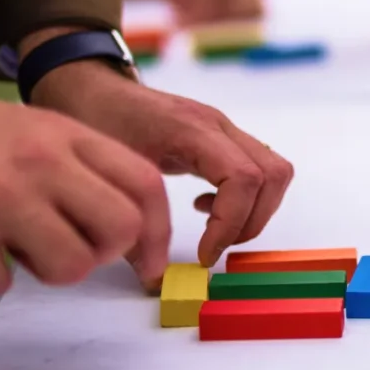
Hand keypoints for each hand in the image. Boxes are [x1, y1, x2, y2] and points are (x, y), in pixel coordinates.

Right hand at [0, 86, 168, 296]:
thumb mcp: (47, 133)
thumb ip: (89, 170)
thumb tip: (132, 231)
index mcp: (73, 137)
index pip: (145, 182)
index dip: (159, 229)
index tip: (152, 262)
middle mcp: (47, 162)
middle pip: (121, 227)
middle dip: (106, 253)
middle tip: (78, 247)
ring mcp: (5, 195)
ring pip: (72, 265)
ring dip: (52, 271)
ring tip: (26, 248)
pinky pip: (1, 282)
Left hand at [30, 61, 293, 273]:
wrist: (95, 92)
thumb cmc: (100, 124)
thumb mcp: (110, 175)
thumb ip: (135, 225)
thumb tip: (154, 277)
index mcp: (193, 130)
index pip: (243, 178)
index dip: (231, 224)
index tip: (204, 255)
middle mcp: (219, 125)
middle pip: (272, 174)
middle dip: (251, 221)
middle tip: (215, 247)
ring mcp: (225, 128)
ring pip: (274, 171)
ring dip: (255, 210)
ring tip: (215, 229)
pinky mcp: (222, 137)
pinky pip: (258, 168)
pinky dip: (247, 197)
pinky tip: (206, 207)